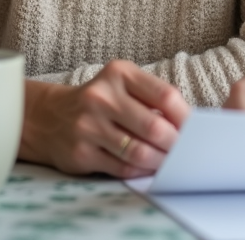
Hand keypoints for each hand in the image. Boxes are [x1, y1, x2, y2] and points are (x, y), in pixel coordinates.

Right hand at [20, 60, 189, 177]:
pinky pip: (122, 168)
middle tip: (186, 151)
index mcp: (119, 74)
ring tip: (171, 162)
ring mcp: (88, 126)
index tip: (196, 129)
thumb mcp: (123, 84)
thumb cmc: (100, 100)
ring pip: (139, 151)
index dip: (186, 117)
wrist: (49, 116)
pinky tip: (148, 167)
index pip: (165, 96)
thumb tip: (190, 123)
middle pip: (154, 126)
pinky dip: (141, 170)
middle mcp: (102, 97)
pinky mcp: (80, 153)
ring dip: (161, 161)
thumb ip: (153, 97)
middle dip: (176, 143)